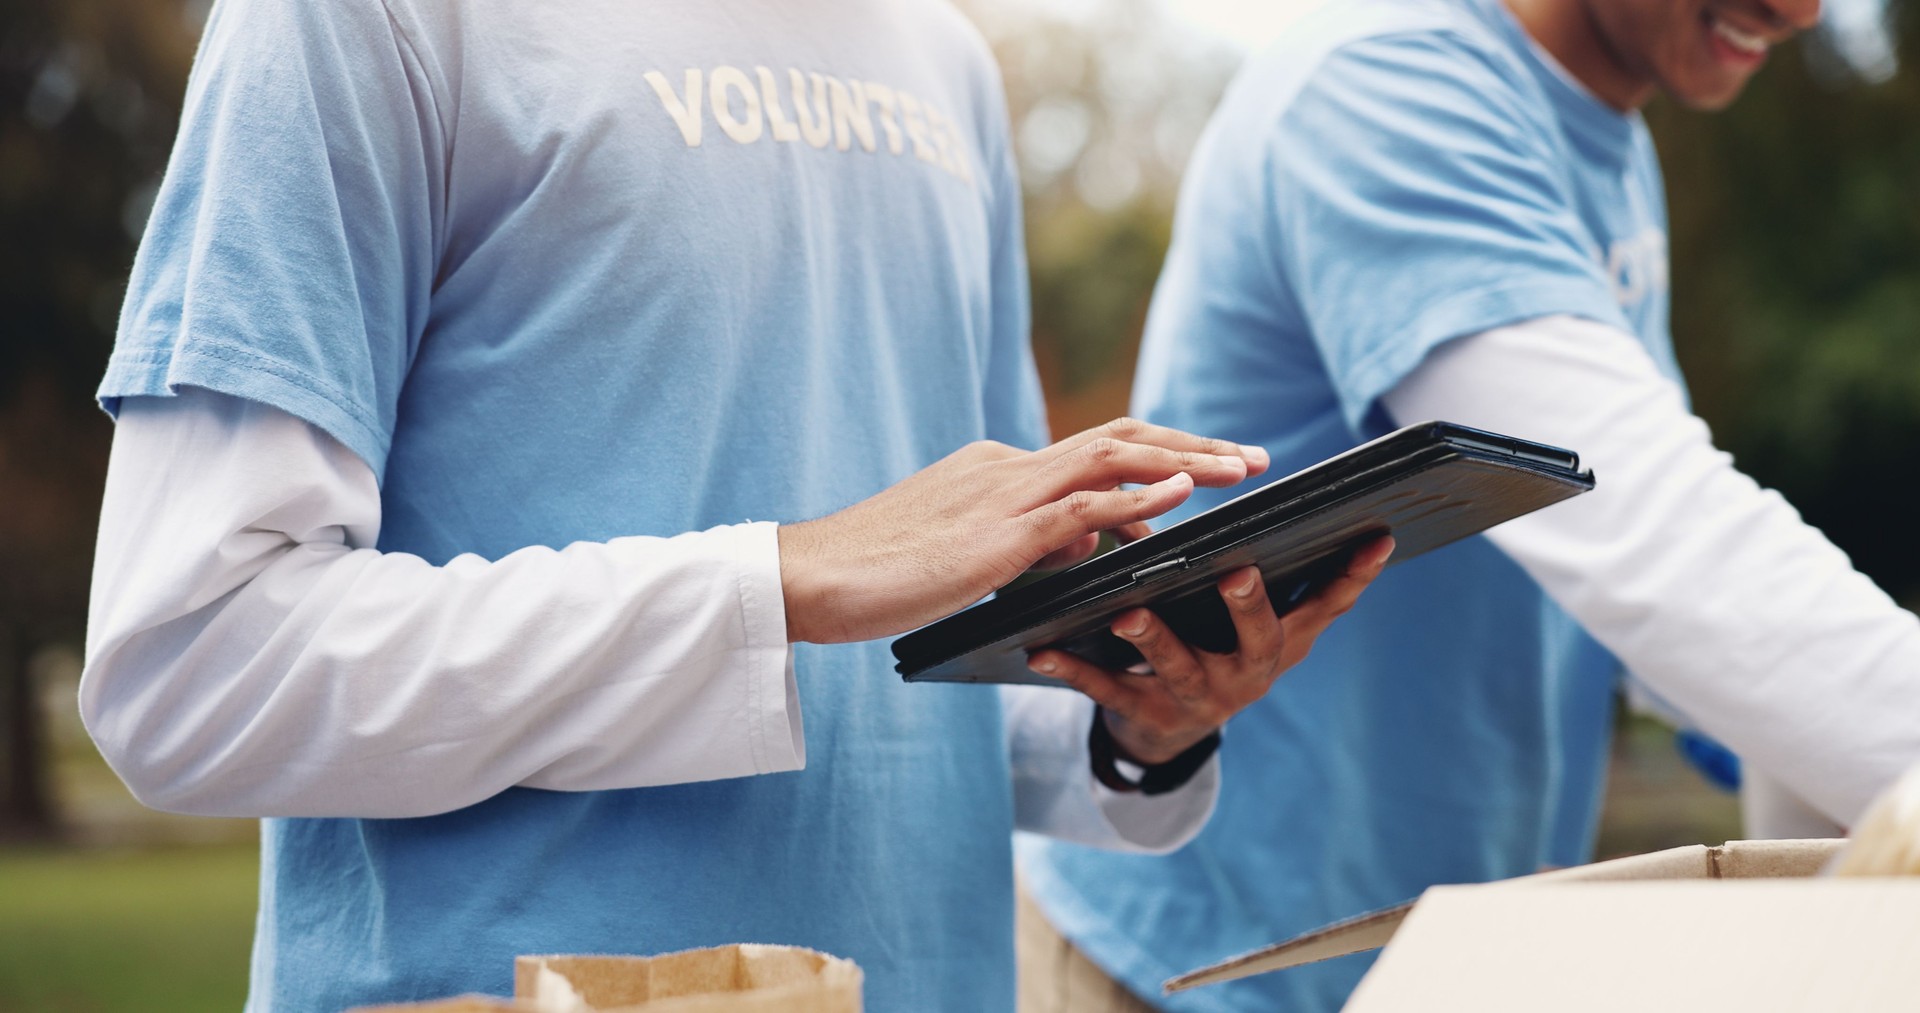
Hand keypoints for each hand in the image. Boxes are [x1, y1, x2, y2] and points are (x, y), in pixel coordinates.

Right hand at [777, 418, 1269, 643]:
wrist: (811, 577)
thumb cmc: (875, 575)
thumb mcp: (964, 553)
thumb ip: (1027, 544)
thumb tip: (1088, 544)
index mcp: (998, 470)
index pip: (1095, 452)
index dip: (1160, 460)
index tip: (1208, 472)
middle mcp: (1007, 467)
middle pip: (1119, 437)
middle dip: (1193, 445)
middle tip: (1252, 459)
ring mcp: (1003, 495)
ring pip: (1113, 456)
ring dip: (1186, 461)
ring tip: (1241, 470)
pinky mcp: (996, 535)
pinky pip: (1081, 505)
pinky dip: (1137, 496)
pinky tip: (1182, 499)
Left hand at [1028, 536, 1393, 763]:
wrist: (1164, 726)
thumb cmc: (1211, 643)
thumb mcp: (1243, 616)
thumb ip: (1257, 563)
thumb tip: (1252, 483)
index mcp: (1280, 640)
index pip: (1328, 605)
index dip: (1355, 576)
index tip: (1374, 538)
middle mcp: (1249, 672)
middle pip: (1259, 640)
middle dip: (1249, 607)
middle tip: (1236, 573)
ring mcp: (1199, 698)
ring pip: (1177, 667)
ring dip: (1153, 639)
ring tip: (1128, 612)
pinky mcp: (1146, 716)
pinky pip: (1106, 691)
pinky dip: (1074, 670)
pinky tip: (1042, 651)